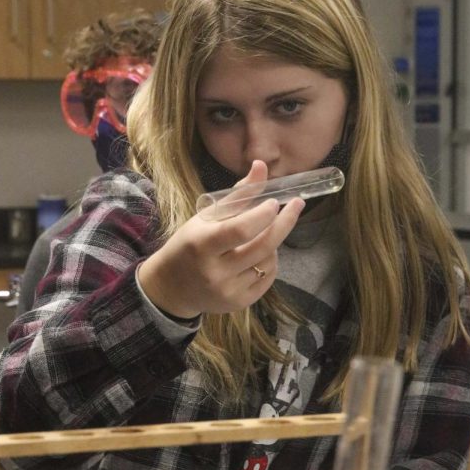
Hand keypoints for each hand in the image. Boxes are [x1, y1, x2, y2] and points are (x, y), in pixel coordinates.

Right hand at [138, 161, 304, 317]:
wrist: (172, 287)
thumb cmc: (190, 244)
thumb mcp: (205, 217)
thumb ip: (238, 195)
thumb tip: (261, 166)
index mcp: (201, 244)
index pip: (240, 229)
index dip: (263, 214)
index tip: (275, 201)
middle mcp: (215, 271)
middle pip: (262, 246)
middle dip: (284, 223)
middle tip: (297, 206)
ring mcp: (228, 291)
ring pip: (268, 261)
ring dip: (274, 243)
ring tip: (263, 234)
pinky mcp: (239, 303)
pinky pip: (268, 278)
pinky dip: (270, 261)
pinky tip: (260, 254)